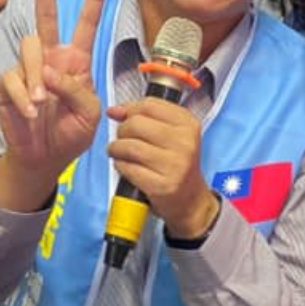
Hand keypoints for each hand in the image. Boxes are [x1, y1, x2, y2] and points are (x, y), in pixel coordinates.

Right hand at [0, 0, 106, 207]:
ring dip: (35, 77)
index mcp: (76, 61)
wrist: (44, 157)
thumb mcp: (89, 114)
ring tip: (40, 104)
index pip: (86, 25)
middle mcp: (51, 58)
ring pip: (29, 48)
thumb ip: (76, 90)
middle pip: (46, 17)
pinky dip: (22, 97)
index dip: (92, 1)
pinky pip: (12, 78)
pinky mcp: (8, 83)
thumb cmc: (71, 133)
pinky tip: (30, 114)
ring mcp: (28, 69)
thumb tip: (48, 72)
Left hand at [105, 94, 213, 237]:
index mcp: (188, 125)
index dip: (130, 109)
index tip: (123, 117)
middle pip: (137, 123)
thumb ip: (144, 117)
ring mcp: (175, 165)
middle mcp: (185, 143)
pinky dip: (120, 165)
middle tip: (122, 139)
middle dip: (122, 130)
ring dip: (116, 148)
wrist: (190, 200)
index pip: (150, 105)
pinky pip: (128, 168)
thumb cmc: (175, 163)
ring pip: (130, 146)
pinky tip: (124, 166)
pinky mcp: (161, 185)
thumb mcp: (170, 135)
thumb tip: (114, 110)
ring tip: (118, 152)